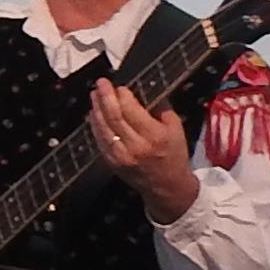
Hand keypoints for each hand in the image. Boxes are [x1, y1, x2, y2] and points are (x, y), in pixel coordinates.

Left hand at [92, 75, 195, 221]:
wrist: (167, 186)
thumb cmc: (174, 154)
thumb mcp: (176, 128)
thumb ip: (161, 108)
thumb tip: (143, 89)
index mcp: (154, 136)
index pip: (132, 111)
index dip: (122, 96)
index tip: (119, 85)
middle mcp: (136, 146)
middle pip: (114, 118)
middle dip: (105, 97)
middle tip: (101, 83)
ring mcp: (121, 156)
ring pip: (103, 128)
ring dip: (96, 109)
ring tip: (94, 94)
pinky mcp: (112, 163)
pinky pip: (100, 140)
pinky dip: (95, 125)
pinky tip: (94, 114)